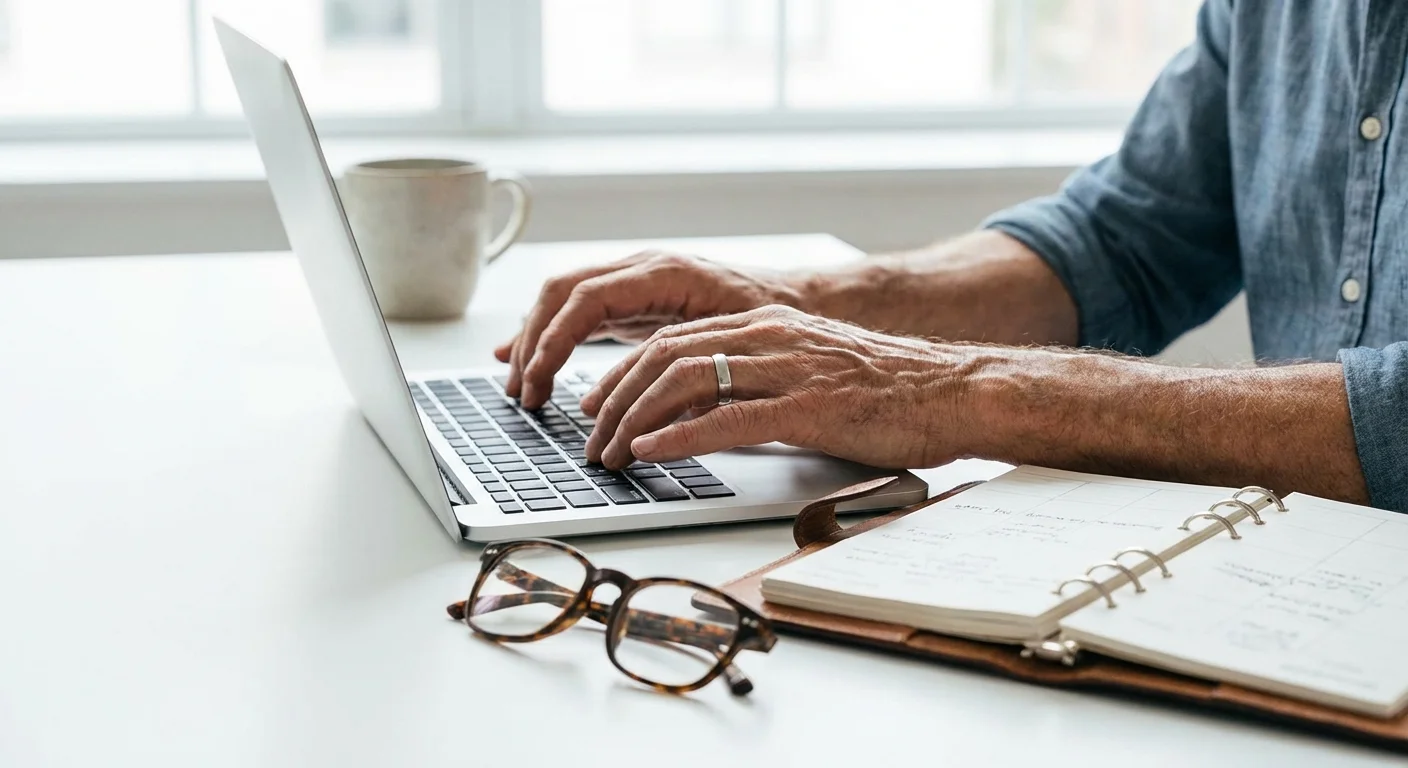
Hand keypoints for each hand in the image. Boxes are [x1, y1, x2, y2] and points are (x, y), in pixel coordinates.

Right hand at [495, 251, 804, 409]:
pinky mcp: (636, 299)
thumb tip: (651, 410)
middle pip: (563, 292)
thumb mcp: (734, 340)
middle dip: (534, 341)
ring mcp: (636, 280)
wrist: (800, 297)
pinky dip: (553, 336)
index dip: (554, 339)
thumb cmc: (776, 317)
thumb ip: (690, 364)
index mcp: (664, 273)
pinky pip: (581, 310)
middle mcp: (643, 268)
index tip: (537, 380)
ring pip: (565, 299)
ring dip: (536, 340)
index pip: (587, 298)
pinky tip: (528, 360)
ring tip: (519, 386)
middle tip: (521, 392)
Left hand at [579, 305, 977, 469]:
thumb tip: (701, 415)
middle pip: (665, 357)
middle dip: (616, 400)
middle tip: (592, 440)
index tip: (595, 404)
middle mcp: (769, 336)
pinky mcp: (808, 405)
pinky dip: (680, 436)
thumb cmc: (886, 391)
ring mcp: (788, 367)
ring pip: (685, 381)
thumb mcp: (807, 374)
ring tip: (612, 453)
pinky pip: (729, 417)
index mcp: (765, 325)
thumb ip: (755, 385)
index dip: (623, 373)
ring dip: (636, 420)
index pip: (672, 341)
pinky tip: (652, 452)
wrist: (953, 391)